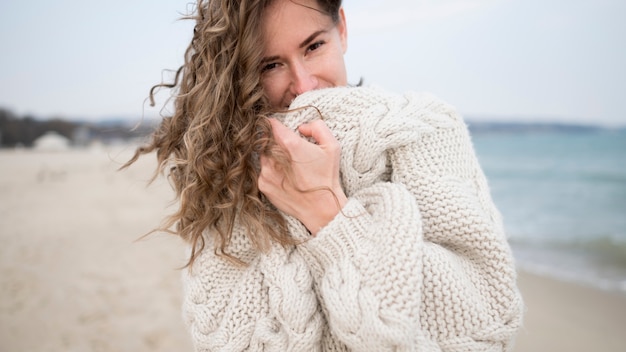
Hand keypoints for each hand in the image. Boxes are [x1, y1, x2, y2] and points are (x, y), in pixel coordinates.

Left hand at [259, 118, 347, 234]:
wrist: (321, 208)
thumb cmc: (327, 177)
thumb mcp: (332, 146)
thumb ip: (317, 127)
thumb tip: (301, 127)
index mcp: (290, 145)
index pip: (272, 125)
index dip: (276, 124)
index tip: (279, 128)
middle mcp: (274, 157)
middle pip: (267, 140)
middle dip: (277, 143)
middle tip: (291, 153)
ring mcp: (266, 171)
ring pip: (264, 156)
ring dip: (273, 158)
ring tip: (289, 167)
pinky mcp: (263, 184)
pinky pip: (263, 171)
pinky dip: (271, 172)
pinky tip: (286, 178)